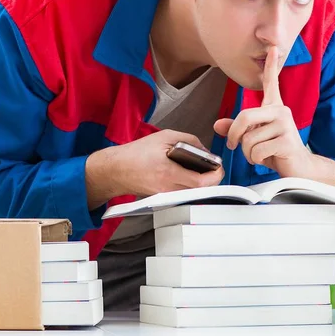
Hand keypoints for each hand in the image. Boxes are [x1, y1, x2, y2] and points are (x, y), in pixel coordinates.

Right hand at [85, 129, 224, 206]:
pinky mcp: (164, 199)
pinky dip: (190, 184)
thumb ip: (188, 140)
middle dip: (211, 177)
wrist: (116, 170)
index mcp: (168, 173)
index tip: (219, 166)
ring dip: (201, 181)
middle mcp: (168, 189)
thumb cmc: (136, 153)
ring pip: (193, 192)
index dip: (215, 175)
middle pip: (201, 189)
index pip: (201, 182)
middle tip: (213, 166)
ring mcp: (166, 196)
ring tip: (202, 168)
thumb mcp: (164, 136)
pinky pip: (184, 193)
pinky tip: (188, 173)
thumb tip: (204, 149)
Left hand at [213, 46, 311, 177]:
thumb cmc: (277, 151)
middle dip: (234, 135)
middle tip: (233, 145)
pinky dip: (257, 160)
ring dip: (248, 153)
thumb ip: (237, 130)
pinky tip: (268, 159)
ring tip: (261, 154)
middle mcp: (281, 112)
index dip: (271, 65)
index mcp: (274, 108)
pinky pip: (257, 150)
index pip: (271, 83)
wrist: (300, 170)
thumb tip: (217, 125)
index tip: (274, 48)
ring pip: (248, 139)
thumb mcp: (254, 138)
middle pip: (244, 117)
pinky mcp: (287, 141)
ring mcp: (285, 125)